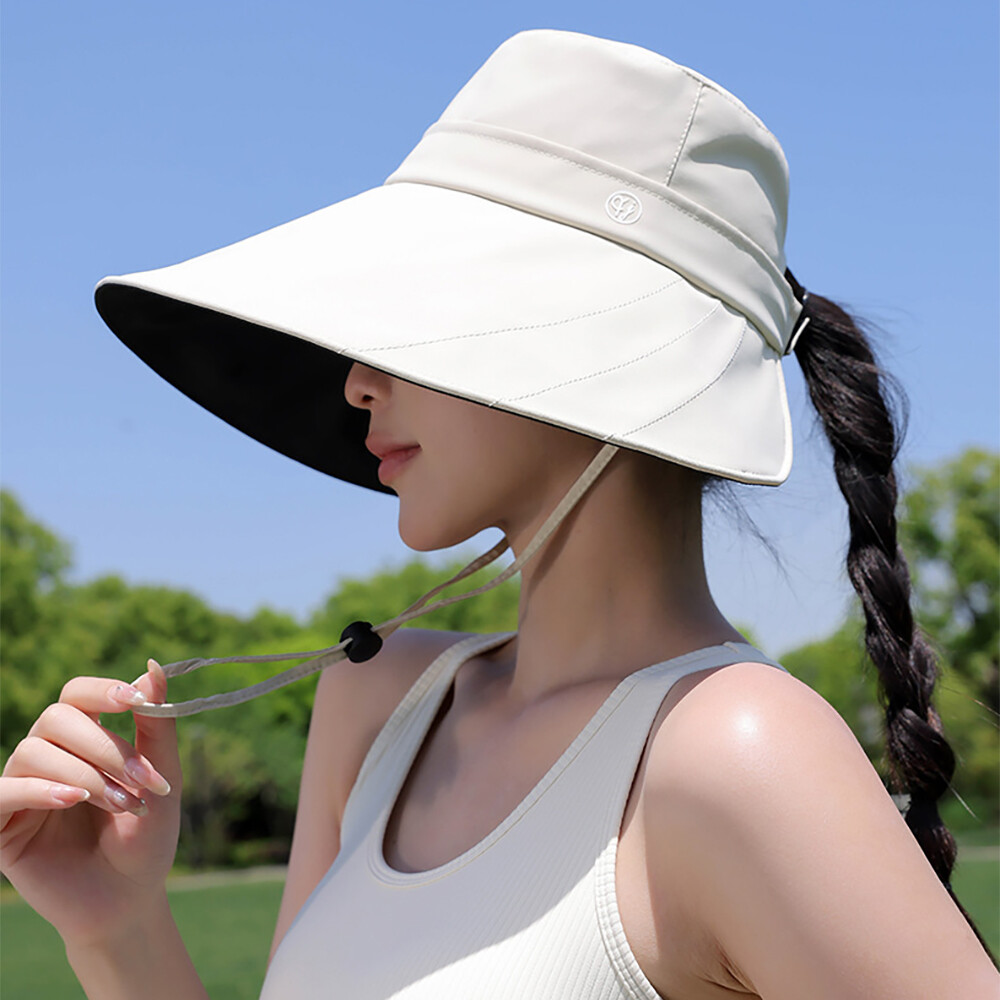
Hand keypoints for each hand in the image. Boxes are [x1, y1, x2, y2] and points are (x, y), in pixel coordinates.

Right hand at [0, 659, 181, 946]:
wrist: (129, 900)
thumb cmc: (146, 837)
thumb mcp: (163, 778)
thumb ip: (157, 724)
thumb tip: (154, 665)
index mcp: (85, 738)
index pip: (79, 693)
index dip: (103, 689)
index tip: (135, 700)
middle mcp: (49, 755)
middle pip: (58, 717)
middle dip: (106, 745)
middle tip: (142, 780)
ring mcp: (23, 787)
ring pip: (34, 749)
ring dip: (85, 772)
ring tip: (120, 804)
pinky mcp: (2, 824)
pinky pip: (4, 790)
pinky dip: (39, 789)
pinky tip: (73, 799)